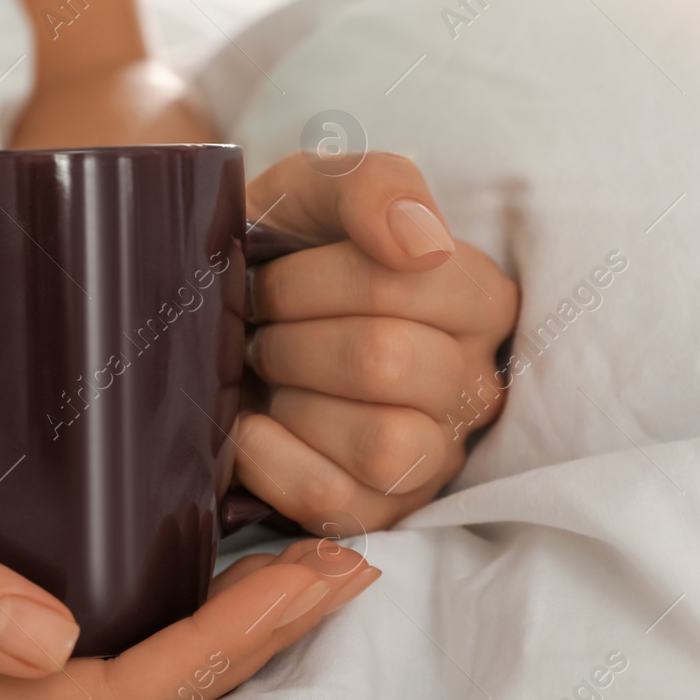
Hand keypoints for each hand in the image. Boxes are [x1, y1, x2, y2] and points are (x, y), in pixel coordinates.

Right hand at [0, 445, 377, 699]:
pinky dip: (176, 615)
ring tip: (311, 567)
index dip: (226, 646)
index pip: (117, 696)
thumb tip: (54, 638)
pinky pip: (100, 654)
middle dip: (260, 640)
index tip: (310, 571)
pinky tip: (215, 566)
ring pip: (134, 683)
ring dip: (232, 632)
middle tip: (347, 561)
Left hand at [236, 152, 518, 535]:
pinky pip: (336, 500)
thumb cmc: (282, 254)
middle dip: (292, 337)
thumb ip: (376, 187)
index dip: (314, 279)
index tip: (271, 273)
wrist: (218, 319)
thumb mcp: (317, 191)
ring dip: (292, 399)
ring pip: (380, 444)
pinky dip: (272, 458)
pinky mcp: (382, 512)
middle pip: (386, 361)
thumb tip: (419, 244)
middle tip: (260, 327)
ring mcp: (435, 458)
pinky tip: (250, 424)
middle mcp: (475, 385)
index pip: (408, 284)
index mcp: (481, 299)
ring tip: (265, 375)